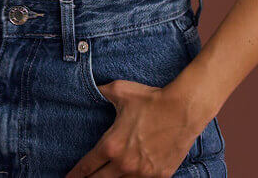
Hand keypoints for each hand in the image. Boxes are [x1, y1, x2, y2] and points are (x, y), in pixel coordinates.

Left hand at [65, 79, 206, 177]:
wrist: (182, 109)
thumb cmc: (150, 99)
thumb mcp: (119, 90)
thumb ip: (101, 91)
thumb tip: (92, 88)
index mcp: (111, 145)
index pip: (87, 166)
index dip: (75, 174)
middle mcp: (125, 164)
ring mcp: (143, 174)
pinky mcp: (160, 176)